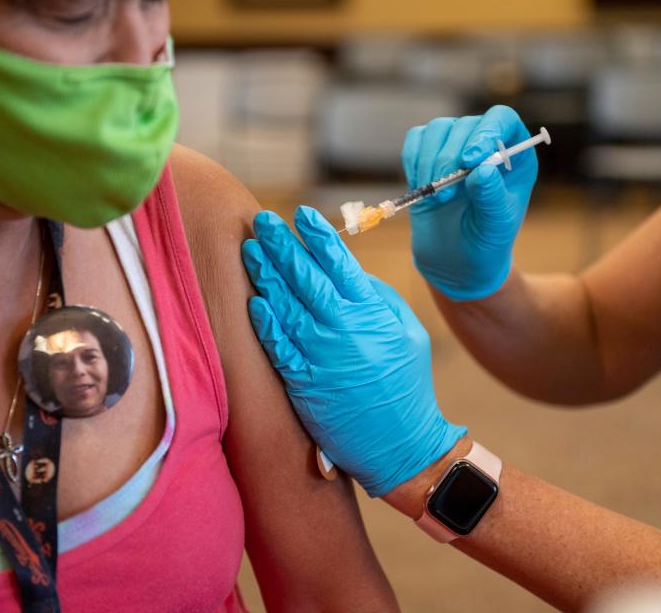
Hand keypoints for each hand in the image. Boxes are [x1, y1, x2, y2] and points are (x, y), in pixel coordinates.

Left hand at [241, 206, 466, 496]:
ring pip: (287, 306)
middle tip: (262, 221)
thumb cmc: (407, 387)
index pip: (340, 263)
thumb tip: (349, 274)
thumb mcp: (409, 335)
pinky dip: (266, 323)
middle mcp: (345, 330)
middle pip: (307, 278)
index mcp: (373, 314)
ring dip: (267, 276)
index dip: (318, 236)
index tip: (302, 214)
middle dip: (283, 246)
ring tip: (251, 250)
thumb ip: (380, 301)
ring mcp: (322, 357)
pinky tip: (254, 302)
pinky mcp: (305, 384)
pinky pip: (279, 347)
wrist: (402, 446)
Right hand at [402, 105, 538, 300]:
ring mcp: (456, 147)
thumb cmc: (484, 244)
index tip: (470, 160)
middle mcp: (486, 145)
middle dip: (450, 159)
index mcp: (514, 157)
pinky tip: (420, 186)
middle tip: (445, 196)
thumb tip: (484, 169)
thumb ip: (492, 198)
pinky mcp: (429, 155)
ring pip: (438, 129)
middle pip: (466, 124)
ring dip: (430, 162)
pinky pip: (416, 139)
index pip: (504, 119)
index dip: (486, 131)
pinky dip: (413, 160)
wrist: (454, 261)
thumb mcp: (495, 227)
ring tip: (434, 197)